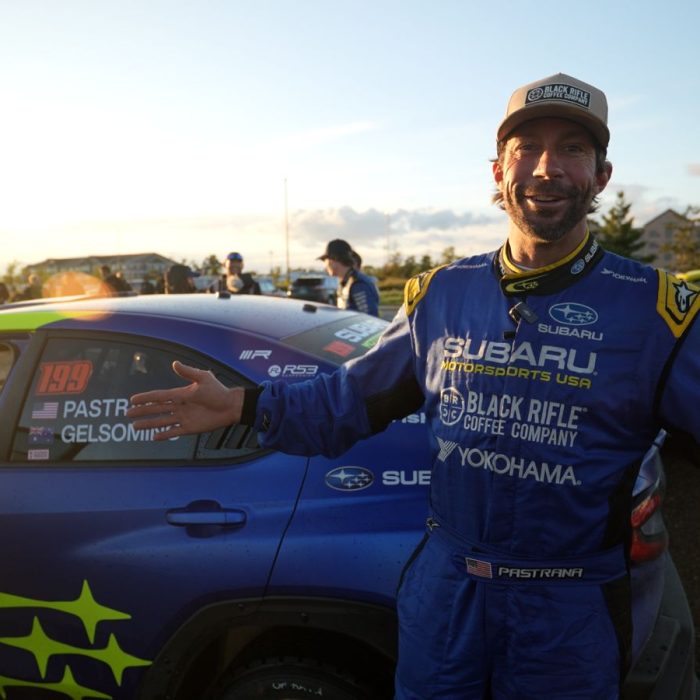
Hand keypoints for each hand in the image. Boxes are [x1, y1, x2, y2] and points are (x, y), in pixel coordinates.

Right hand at [127, 361, 243, 439]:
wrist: (231, 406)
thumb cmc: (219, 391)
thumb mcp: (203, 378)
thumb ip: (188, 372)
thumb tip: (174, 363)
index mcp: (181, 394)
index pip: (159, 396)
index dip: (145, 398)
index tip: (132, 399)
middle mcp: (180, 406)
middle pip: (156, 409)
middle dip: (142, 412)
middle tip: (127, 414)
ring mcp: (184, 417)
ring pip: (162, 421)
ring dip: (149, 423)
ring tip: (135, 426)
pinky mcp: (190, 428)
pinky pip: (174, 432)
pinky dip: (164, 434)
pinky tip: (154, 437)